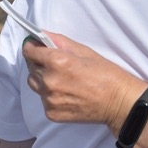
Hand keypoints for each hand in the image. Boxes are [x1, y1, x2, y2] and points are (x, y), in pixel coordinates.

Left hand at [24, 33, 145, 128]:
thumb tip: (42, 34)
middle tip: (56, 64)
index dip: (32, 47)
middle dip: (39, 63)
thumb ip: (60, 42)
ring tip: (62, 79)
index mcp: (57, 61)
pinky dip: (50, 95)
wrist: (117, 102)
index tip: (36, 46)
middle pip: (30, 67)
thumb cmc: (106, 74)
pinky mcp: (51, 113)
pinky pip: (43, 99)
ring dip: (42, 79)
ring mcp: (49, 99)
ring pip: (34, 84)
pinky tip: (67, 93)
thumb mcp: (85, 51)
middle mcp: (49, 80)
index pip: (29, 51)